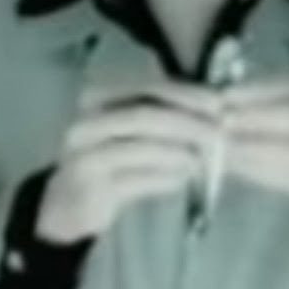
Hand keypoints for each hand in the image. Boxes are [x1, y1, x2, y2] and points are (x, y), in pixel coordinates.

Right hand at [36, 83, 219, 243]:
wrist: (70, 200)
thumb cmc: (111, 157)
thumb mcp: (133, 129)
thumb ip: (165, 116)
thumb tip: (216, 113)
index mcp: (99, 97)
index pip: (148, 88)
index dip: (185, 94)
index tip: (218, 104)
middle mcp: (87, 122)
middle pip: (143, 115)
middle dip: (186, 123)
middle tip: (217, 135)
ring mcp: (84, 155)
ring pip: (138, 148)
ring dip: (177, 153)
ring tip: (201, 161)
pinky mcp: (90, 188)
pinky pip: (134, 181)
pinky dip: (163, 179)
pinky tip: (181, 180)